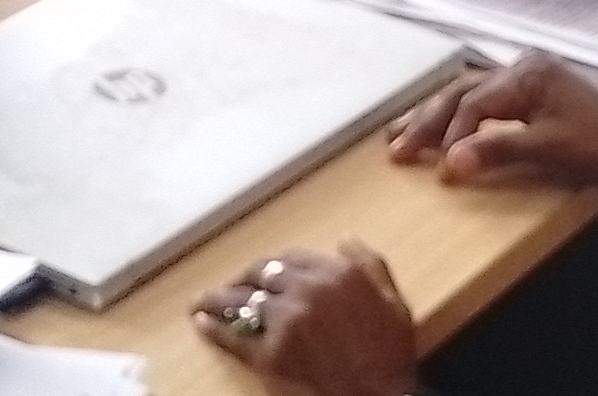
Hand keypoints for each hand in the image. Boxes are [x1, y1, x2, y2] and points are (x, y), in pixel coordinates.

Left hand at [192, 242, 418, 395]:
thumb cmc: (389, 356)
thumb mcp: (394, 303)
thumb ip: (370, 265)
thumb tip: (345, 241)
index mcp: (338, 274)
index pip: (293, 257)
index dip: (275, 263)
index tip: (267, 270)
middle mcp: (308, 290)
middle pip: (262, 273)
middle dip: (245, 276)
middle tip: (235, 282)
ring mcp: (285, 322)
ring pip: (242, 300)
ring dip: (219, 297)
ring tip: (203, 299)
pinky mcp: (269, 355)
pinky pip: (234, 336)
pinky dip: (213, 328)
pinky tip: (202, 322)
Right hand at [384, 55, 597, 188]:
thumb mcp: (547, 151)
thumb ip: (496, 151)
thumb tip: (449, 162)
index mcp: (526, 74)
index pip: (472, 104)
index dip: (449, 137)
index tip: (431, 167)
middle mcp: (524, 68)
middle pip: (464, 93)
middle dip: (428, 121)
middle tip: (394, 147)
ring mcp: (532, 78)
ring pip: (473, 96)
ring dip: (440, 118)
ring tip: (404, 135)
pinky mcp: (539, 93)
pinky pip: (490, 103)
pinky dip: (466, 119)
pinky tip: (449, 132)